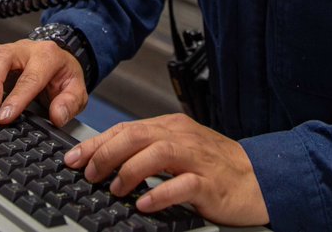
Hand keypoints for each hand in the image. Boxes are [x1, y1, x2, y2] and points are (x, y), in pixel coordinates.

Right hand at [0, 39, 87, 126]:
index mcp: (47, 56)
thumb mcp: (76, 91)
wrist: (59, 60)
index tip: (4, 116)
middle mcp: (24, 49)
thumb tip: (57, 116)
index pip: (30, 77)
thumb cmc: (63, 77)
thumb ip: (69, 103)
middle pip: (1, 57)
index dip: (16, 98)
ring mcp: (6, 48)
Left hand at [64, 113, 269, 226]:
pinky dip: (160, 193)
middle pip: (137, 136)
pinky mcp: (209, 183)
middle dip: (107, 154)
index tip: (73, 158)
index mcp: (171, 127)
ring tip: (116, 188)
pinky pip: (182, 185)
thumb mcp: (180, 150)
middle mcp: (182, 138)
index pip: (126, 129)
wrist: (258, 178)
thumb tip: (108, 159)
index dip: (97, 143)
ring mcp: (197, 159)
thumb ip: (149, 150)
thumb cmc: (216, 166)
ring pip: (158, 154)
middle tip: (90, 173)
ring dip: (130, 171)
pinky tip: (144, 203)